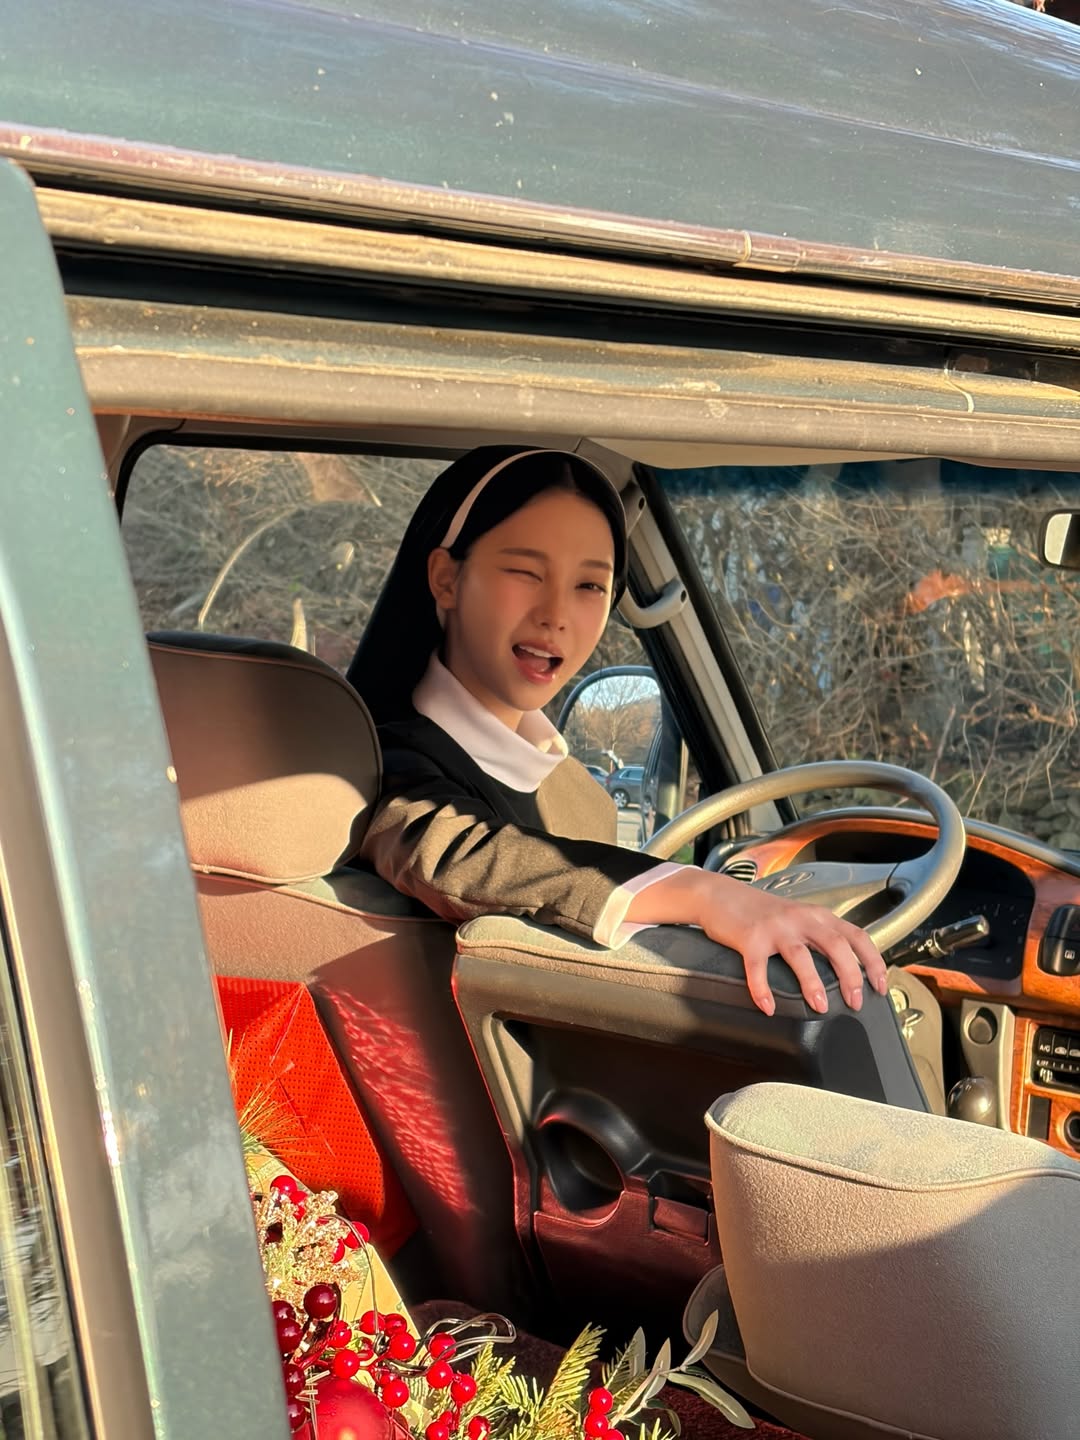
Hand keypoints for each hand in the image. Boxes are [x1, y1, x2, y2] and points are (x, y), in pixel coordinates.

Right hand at [626, 869, 887, 1015]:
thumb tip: (846, 972)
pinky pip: (758, 968)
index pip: (857, 936)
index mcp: (817, 915)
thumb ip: (820, 936)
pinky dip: (763, 989)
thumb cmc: (761, 912)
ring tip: (820, 1007)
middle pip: (836, 945)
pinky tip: (768, 1006)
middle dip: (850, 976)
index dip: (873, 962)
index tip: (880, 986)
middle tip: (855, 1002)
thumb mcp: (798, 918)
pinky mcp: (749, 938)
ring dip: (813, 984)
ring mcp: (774, 928)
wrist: (719, 895)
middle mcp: (800, 918)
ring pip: (801, 956)